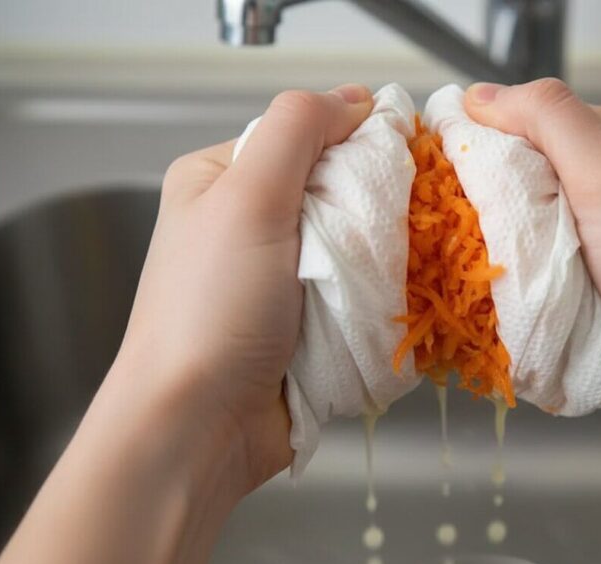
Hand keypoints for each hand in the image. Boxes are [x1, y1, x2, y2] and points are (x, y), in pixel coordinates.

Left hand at [111, 85, 373, 490]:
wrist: (200, 427)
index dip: (354, 140)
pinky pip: (362, 294)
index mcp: (221, 180)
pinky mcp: (309, 323)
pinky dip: (382, 299)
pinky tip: (397, 304)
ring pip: (358, 246)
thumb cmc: (208, 314)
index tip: (398, 158)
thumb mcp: (245, 199)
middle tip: (399, 225)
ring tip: (400, 271)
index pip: (304, 134)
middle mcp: (250, 224)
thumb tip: (356, 99)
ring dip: (384, 259)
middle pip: (339, 190)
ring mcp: (281, 278)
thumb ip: (296, 131)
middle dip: (374, 207)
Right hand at [464, 79, 600, 445]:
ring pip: (531, 239)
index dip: (488, 145)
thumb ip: (547, 118)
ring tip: (481, 278)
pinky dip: (525, 295)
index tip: (447, 178)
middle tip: (467, 237)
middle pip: (528, 182)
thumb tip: (479, 95)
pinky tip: (506, 306)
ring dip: (508, 260)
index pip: (535, 121)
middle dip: (495, 211)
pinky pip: (544, 284)